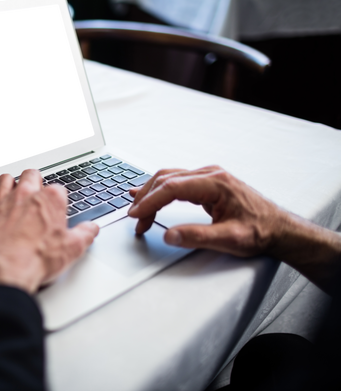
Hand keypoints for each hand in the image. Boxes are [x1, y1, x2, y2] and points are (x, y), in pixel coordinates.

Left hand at [0, 169, 99, 293]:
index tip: (58, 208)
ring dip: (10, 185)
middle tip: (36, 193)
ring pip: (5, 180)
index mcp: (49, 199)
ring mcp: (2, 202)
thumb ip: (84, 234)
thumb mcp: (71, 249)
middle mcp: (25, 194)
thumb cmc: (35, 258)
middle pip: (30, 175)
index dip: (58, 199)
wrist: (3, 269)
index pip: (58, 189)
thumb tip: (91, 229)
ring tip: (14, 194)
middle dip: (34, 181)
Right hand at [127, 165, 287, 257]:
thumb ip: (198, 237)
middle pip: (166, 180)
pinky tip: (145, 194)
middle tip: (136, 220)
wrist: (279, 229)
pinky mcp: (206, 184)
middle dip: (146, 200)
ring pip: (168, 179)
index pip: (172, 188)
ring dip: (150, 195)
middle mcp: (210, 175)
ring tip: (138, 213)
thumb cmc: (260, 232)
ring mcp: (208, 177)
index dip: (150, 201)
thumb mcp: (230, 239)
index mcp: (216, 183)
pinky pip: (176, 182)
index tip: (136, 215)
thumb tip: (169, 236)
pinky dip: (158, 190)